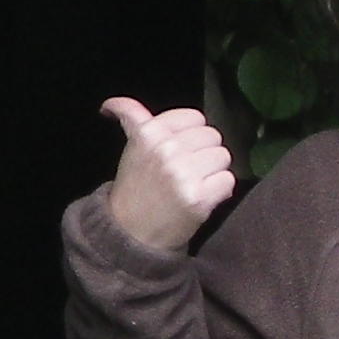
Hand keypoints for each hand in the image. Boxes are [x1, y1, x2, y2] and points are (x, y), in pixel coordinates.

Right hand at [99, 99, 234, 251]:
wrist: (132, 232)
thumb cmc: (136, 187)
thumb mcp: (132, 148)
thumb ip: (132, 119)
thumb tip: (110, 105)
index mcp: (150, 133)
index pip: (195, 117)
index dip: (192, 134)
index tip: (180, 149)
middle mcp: (167, 150)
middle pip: (212, 136)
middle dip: (204, 152)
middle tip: (187, 170)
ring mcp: (183, 173)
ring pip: (223, 157)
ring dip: (213, 171)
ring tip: (194, 183)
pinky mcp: (198, 197)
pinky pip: (227, 180)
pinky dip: (219, 191)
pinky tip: (201, 197)